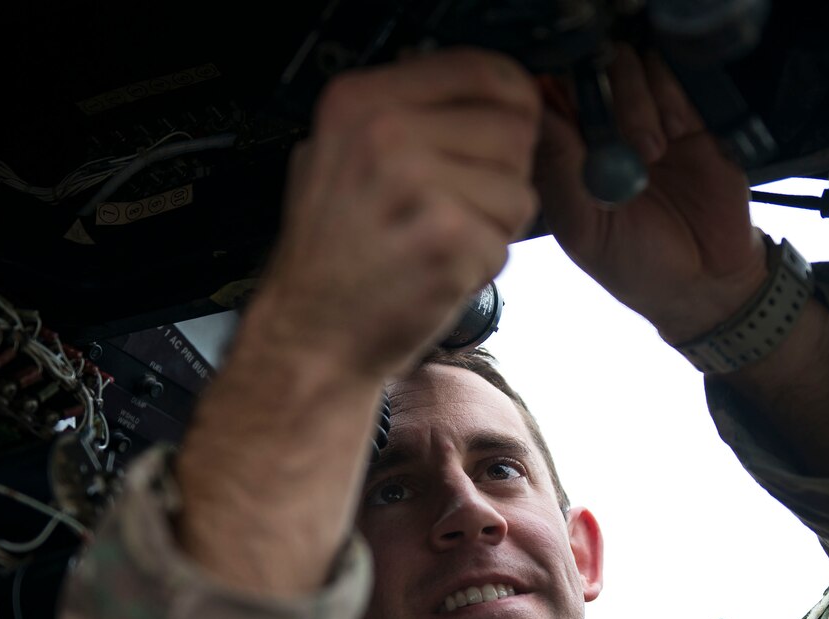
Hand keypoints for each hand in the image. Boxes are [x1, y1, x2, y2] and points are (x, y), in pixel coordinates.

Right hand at [258, 48, 541, 380]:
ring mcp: (418, 188)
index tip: (510, 127)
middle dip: (501, 176)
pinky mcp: (447, 242)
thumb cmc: (331, 257)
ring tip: (439, 244)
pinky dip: (482, 267)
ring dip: (493, 227)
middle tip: (457, 208)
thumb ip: (405, 116)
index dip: (513, 104)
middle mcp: (386, 134)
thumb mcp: (337, 158)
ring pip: (519, 192)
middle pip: (513, 132)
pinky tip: (437, 273)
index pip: (483, 71)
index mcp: (360, 102)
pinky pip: (507, 243)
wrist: (309, 337)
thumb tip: (493, 93)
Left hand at [535, 46, 764, 343]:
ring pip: (630, 69)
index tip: (567, 117)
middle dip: (598, 96)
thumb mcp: (585, 229)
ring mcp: (648, 121)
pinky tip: (674, 136)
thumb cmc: (635, 265)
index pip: (549, 102)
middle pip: (588, 73)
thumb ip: (561, 171)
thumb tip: (538, 116)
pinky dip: (671, 99)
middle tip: (617, 140)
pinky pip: (675, 81)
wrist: (705, 283)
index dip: (553, 98)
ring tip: (652, 151)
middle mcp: (605, 133)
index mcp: (570, 157)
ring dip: (636, 102)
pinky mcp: (691, 119)